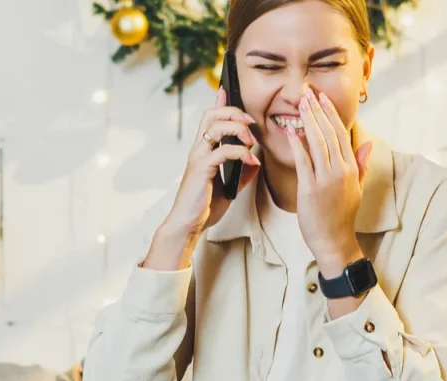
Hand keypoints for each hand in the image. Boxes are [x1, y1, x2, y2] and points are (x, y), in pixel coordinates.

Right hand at [160, 88, 261, 240]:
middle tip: (250, 122)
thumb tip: (256, 161)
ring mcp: (198, 157)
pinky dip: (242, 153)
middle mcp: (199, 149)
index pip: (209, 118)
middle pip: (211, 114)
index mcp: (203, 150)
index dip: (219, 101)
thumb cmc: (205, 207)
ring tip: (252, 141)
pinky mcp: (202, 168)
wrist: (190, 224)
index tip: (227, 89)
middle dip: (233, 111)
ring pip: (215, 126)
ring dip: (238, 128)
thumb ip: (242, 172)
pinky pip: (224, 151)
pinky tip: (252, 162)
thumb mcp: (230, 188)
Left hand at [280, 89, 373, 276]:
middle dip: (318, 110)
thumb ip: (361, 164)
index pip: (341, 132)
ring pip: (317, 142)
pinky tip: (292, 131)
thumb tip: (367, 144)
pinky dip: (298, 145)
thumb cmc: (342, 215)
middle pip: (329, 132)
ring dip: (308, 120)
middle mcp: (341, 170)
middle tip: (307, 91)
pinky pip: (304, 162)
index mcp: (351, 167)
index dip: (331, 113)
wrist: (334, 240)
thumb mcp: (357, 188)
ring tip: (300, 103)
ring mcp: (326, 179)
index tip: (322, 97)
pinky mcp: (311, 189)